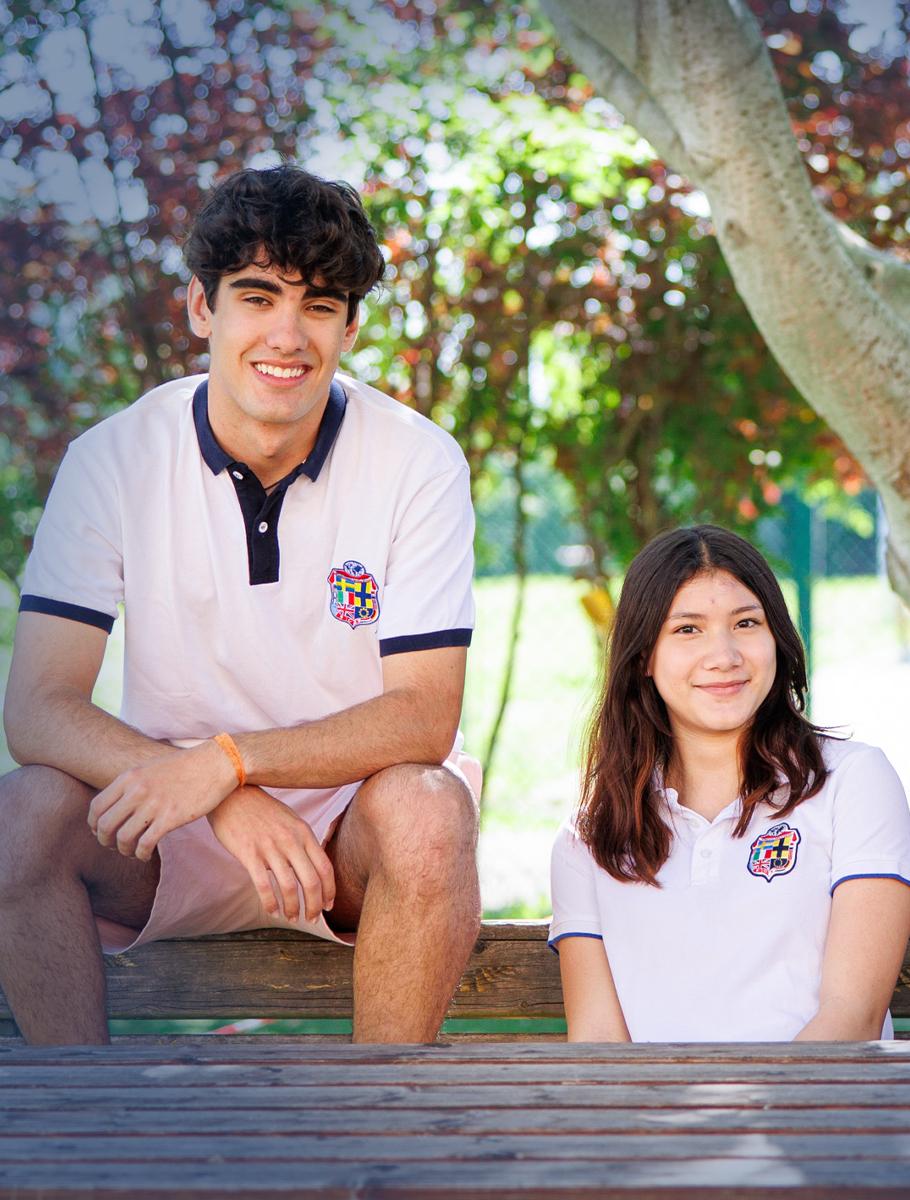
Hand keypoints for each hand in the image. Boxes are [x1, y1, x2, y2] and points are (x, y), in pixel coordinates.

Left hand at [88, 740, 237, 859]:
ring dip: (123, 851)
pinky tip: (146, 855)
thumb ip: (132, 784)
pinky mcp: (171, 818)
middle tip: (113, 846)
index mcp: (130, 777)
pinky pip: (145, 844)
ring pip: (123, 838)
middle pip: (105, 826)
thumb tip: (116, 804)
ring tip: (131, 852)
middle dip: (105, 842)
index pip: (96, 807)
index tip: (102, 832)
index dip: (94, 825)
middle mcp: (137, 790)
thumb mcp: (151, 767)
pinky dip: (141, 854)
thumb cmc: (185, 766)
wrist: (216, 763)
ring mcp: (154, 804)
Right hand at [207, 786, 335, 923]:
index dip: (329, 890)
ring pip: (289, 887)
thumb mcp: (290, 820)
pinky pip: (264, 885)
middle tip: (311, 919)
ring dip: (292, 908)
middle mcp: (290, 840)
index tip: (328, 906)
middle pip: (311, 881)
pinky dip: (270, 902)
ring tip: (292, 918)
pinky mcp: (249, 853)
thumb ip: (302, 842)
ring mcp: (270, 847)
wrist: (232, 793)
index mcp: (303, 832)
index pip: (325, 867)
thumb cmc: (262, 810)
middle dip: (314, 905)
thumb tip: (312, 868)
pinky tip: (271, 911)